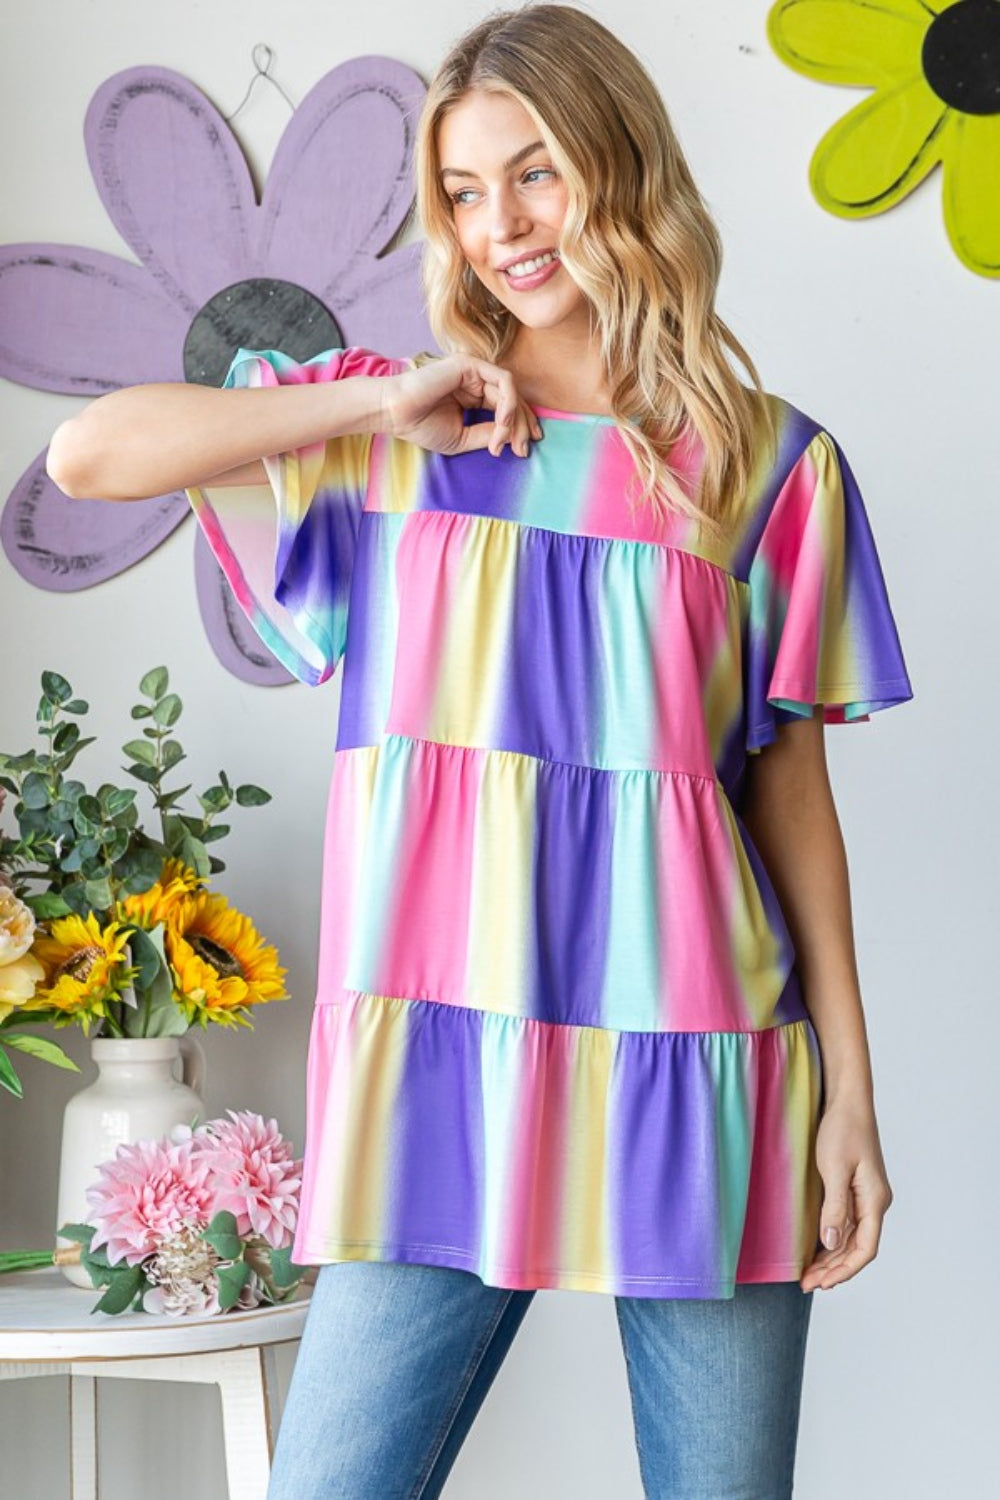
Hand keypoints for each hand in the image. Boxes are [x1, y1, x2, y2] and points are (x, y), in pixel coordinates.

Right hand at [379, 353, 542, 458]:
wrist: (396, 414)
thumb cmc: (422, 426)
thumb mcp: (463, 438)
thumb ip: (488, 434)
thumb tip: (513, 437)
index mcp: (474, 396)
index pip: (508, 409)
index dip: (520, 429)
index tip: (523, 451)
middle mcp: (477, 381)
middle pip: (515, 400)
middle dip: (523, 426)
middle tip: (524, 449)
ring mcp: (475, 371)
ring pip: (512, 392)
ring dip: (515, 419)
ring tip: (506, 441)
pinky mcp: (471, 364)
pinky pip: (503, 381)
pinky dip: (509, 403)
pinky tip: (501, 422)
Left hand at [799, 1093, 893, 1291]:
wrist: (848, 1100)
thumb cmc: (843, 1128)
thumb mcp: (834, 1168)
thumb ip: (834, 1207)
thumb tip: (831, 1242)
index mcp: (875, 1200)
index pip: (865, 1249)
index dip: (844, 1270)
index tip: (822, 1284)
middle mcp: (874, 1203)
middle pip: (858, 1248)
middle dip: (834, 1269)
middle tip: (806, 1284)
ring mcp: (866, 1196)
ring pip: (851, 1238)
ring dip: (832, 1258)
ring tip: (808, 1275)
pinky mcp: (854, 1189)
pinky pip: (846, 1223)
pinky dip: (832, 1240)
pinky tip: (816, 1250)